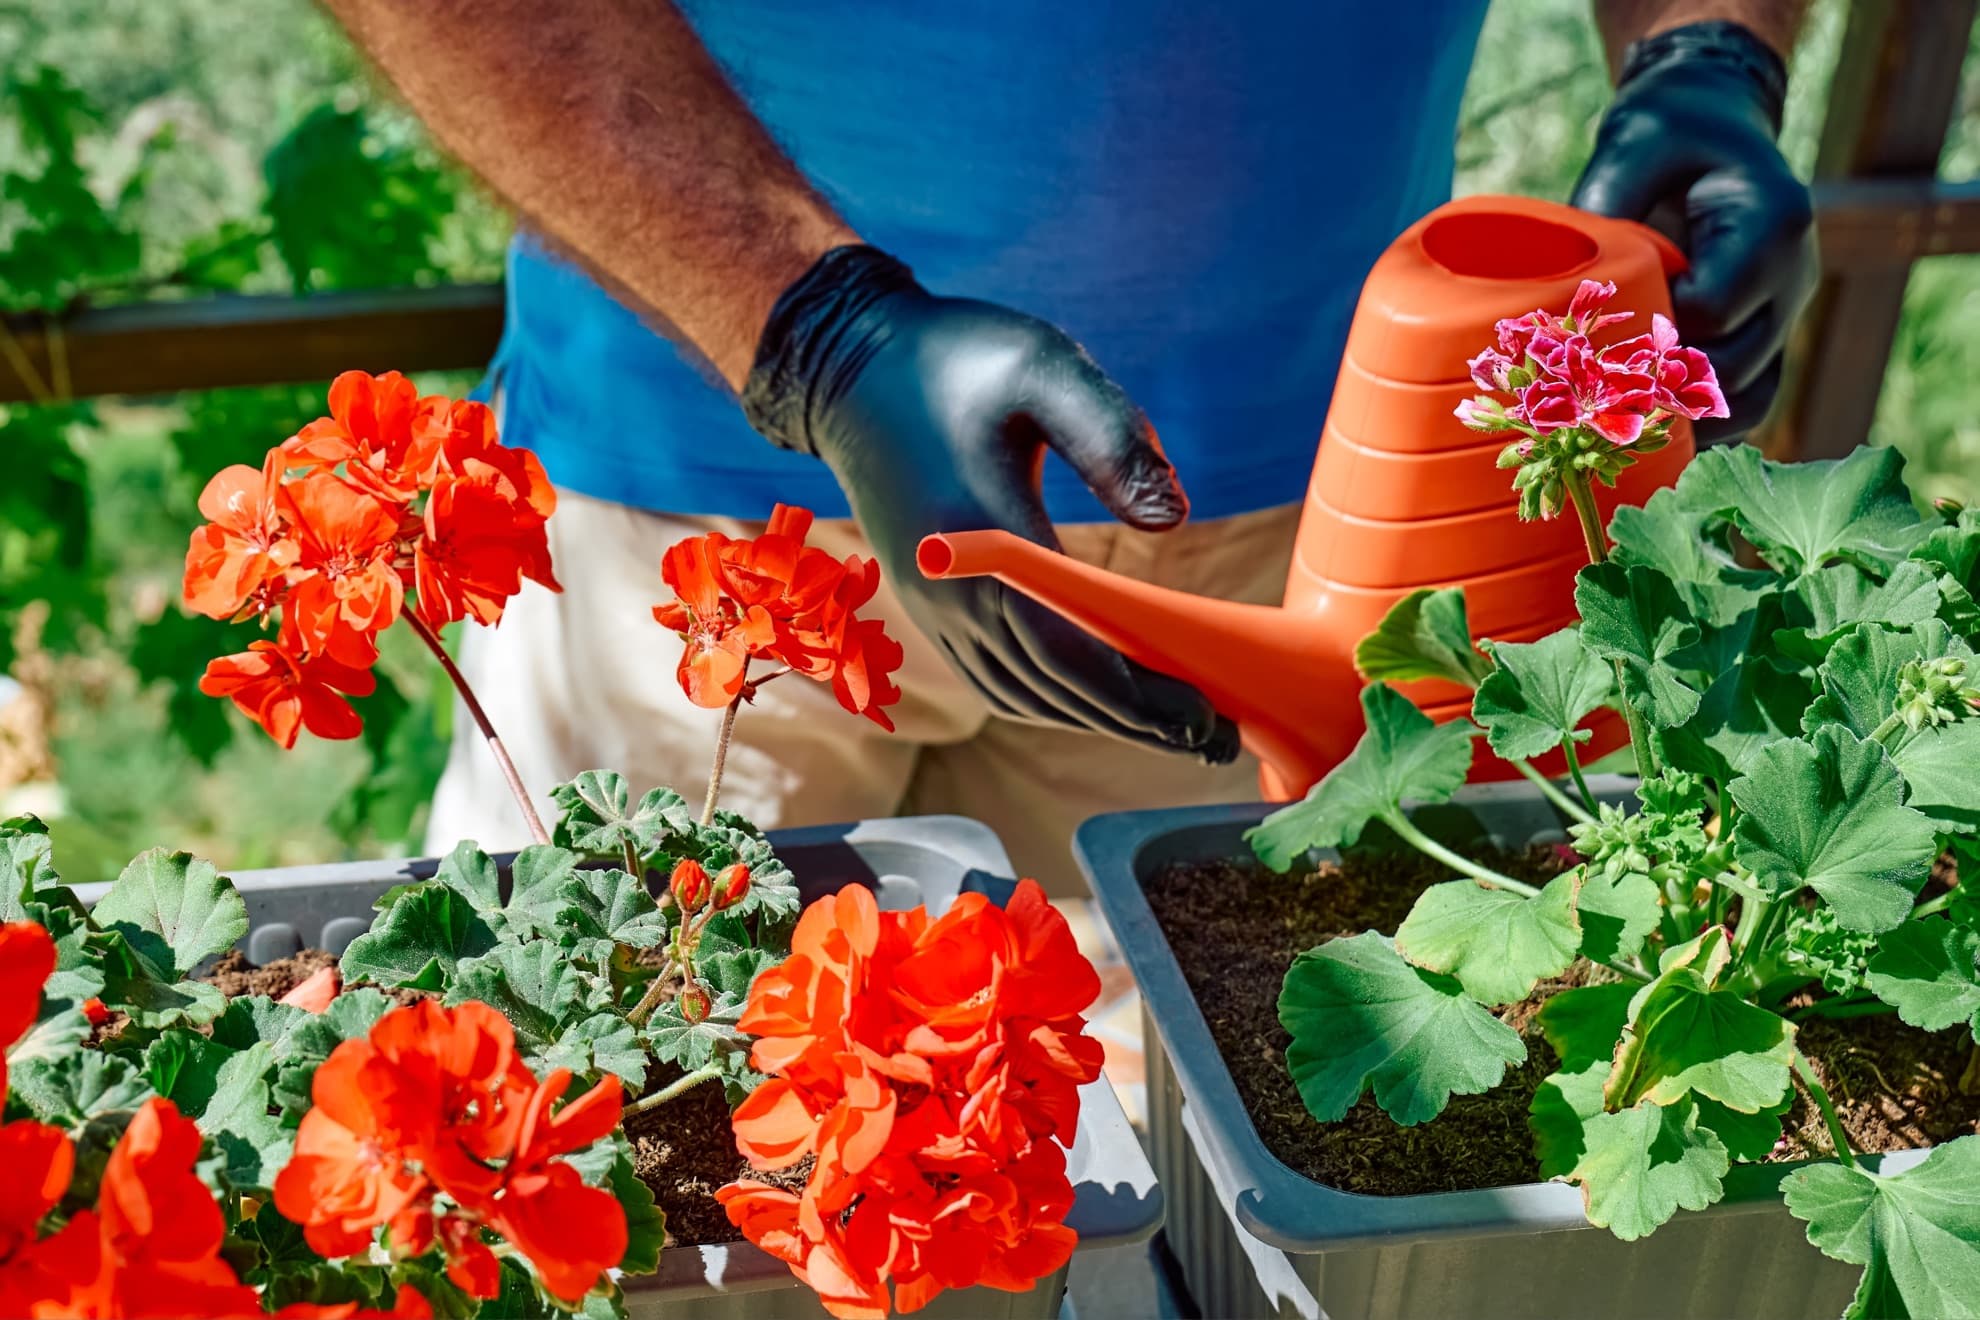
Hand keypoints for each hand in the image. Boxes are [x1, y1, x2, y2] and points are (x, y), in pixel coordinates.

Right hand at [740, 247, 1238, 761]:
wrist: (850, 365)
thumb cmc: (956, 357)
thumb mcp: (1045, 367)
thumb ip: (1112, 438)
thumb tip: (1173, 521)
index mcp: (985, 540)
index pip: (1070, 653)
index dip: (1138, 697)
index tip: (1203, 714)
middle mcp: (952, 593)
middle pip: (1054, 689)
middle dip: (1136, 722)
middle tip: (1212, 737)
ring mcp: (934, 607)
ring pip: (1023, 695)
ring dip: (1097, 719)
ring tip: (1170, 726)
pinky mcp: (930, 605)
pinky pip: (996, 678)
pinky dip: (1053, 700)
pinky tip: (1100, 697)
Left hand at [1572, 20, 1816, 443]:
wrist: (1709, 129)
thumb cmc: (1665, 134)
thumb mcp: (1633, 144)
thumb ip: (1607, 206)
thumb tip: (1555, 279)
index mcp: (1772, 222)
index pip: (1712, 310)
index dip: (1650, 337)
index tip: (1590, 344)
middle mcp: (1794, 275)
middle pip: (1733, 367)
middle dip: (1659, 393)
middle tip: (1582, 408)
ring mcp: (1785, 313)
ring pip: (1749, 400)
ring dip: (1684, 426)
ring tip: (1611, 436)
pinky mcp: (1768, 340)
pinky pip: (1746, 404)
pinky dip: (1700, 429)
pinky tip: (1643, 439)